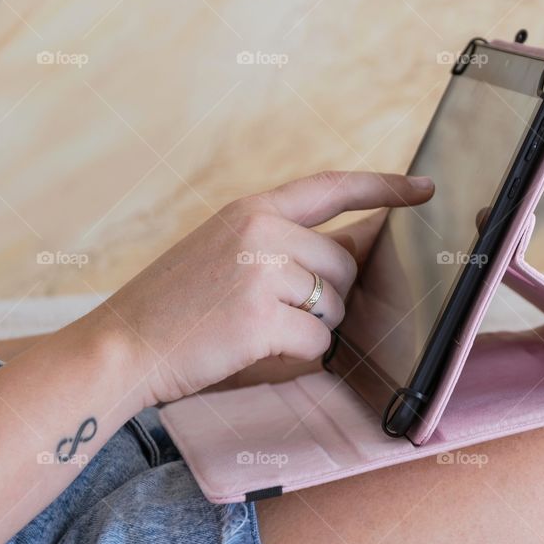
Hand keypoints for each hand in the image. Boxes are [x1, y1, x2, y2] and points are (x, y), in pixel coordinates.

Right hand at [82, 171, 433, 404]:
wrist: (121, 345)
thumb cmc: (176, 305)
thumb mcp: (223, 249)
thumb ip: (281, 242)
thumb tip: (351, 254)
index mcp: (251, 209)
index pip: (332, 188)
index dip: (384, 187)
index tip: (423, 188)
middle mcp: (260, 232)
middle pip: (343, 266)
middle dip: (326, 296)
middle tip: (274, 311)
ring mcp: (261, 273)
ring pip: (334, 306)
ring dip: (310, 326)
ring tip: (255, 327)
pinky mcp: (263, 319)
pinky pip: (319, 343)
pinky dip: (299, 355)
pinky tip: (256, 348)